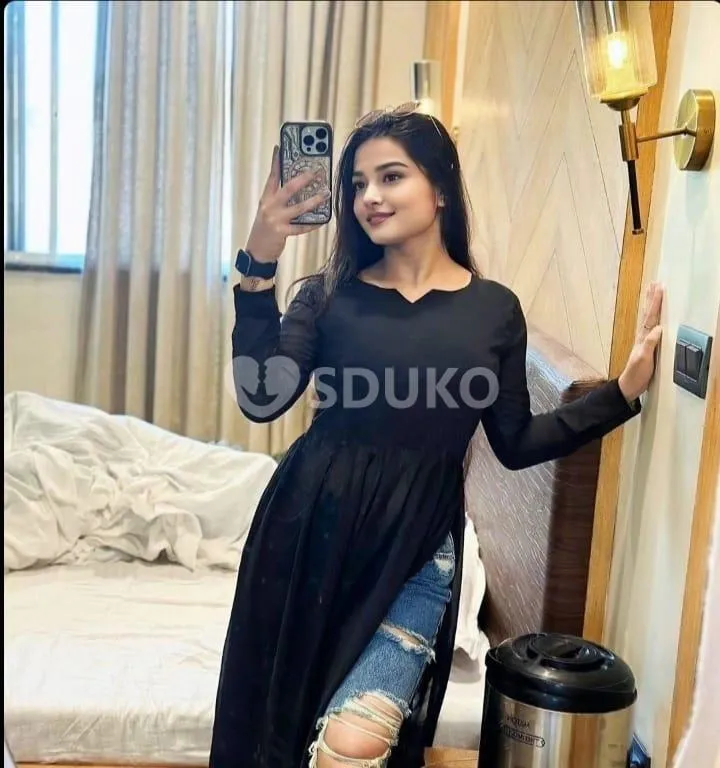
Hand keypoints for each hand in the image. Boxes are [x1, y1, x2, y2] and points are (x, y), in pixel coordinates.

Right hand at [245, 146, 330, 262]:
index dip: (276, 161)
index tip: (280, 147)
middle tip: (317, 171)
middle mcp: (270, 206)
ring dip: (314, 200)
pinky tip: (322, 220)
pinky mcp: (281, 232)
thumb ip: (279, 199)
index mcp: (266, 198)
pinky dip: (312, 223)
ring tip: (326, 193)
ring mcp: (275, 219)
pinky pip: (301, 227)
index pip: (272, 176)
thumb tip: (298, 188)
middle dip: (304, 178)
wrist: (256, 250)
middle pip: (288, 188)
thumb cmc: (265, 229)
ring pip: (298, 207)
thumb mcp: (268, 210)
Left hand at [618, 282, 663, 401]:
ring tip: (653, 292)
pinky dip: (654, 318)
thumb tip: (658, 328)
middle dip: (652, 299)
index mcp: (643, 338)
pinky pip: (652, 327)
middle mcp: (643, 337)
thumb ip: (650, 344)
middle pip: (648, 314)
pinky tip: (656, 316)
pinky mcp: (648, 347)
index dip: (655, 303)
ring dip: (651, 305)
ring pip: (649, 318)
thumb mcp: (643, 359)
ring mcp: (645, 341)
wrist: (629, 386)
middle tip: (655, 283)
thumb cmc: (636, 374)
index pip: (651, 317)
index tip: (659, 288)